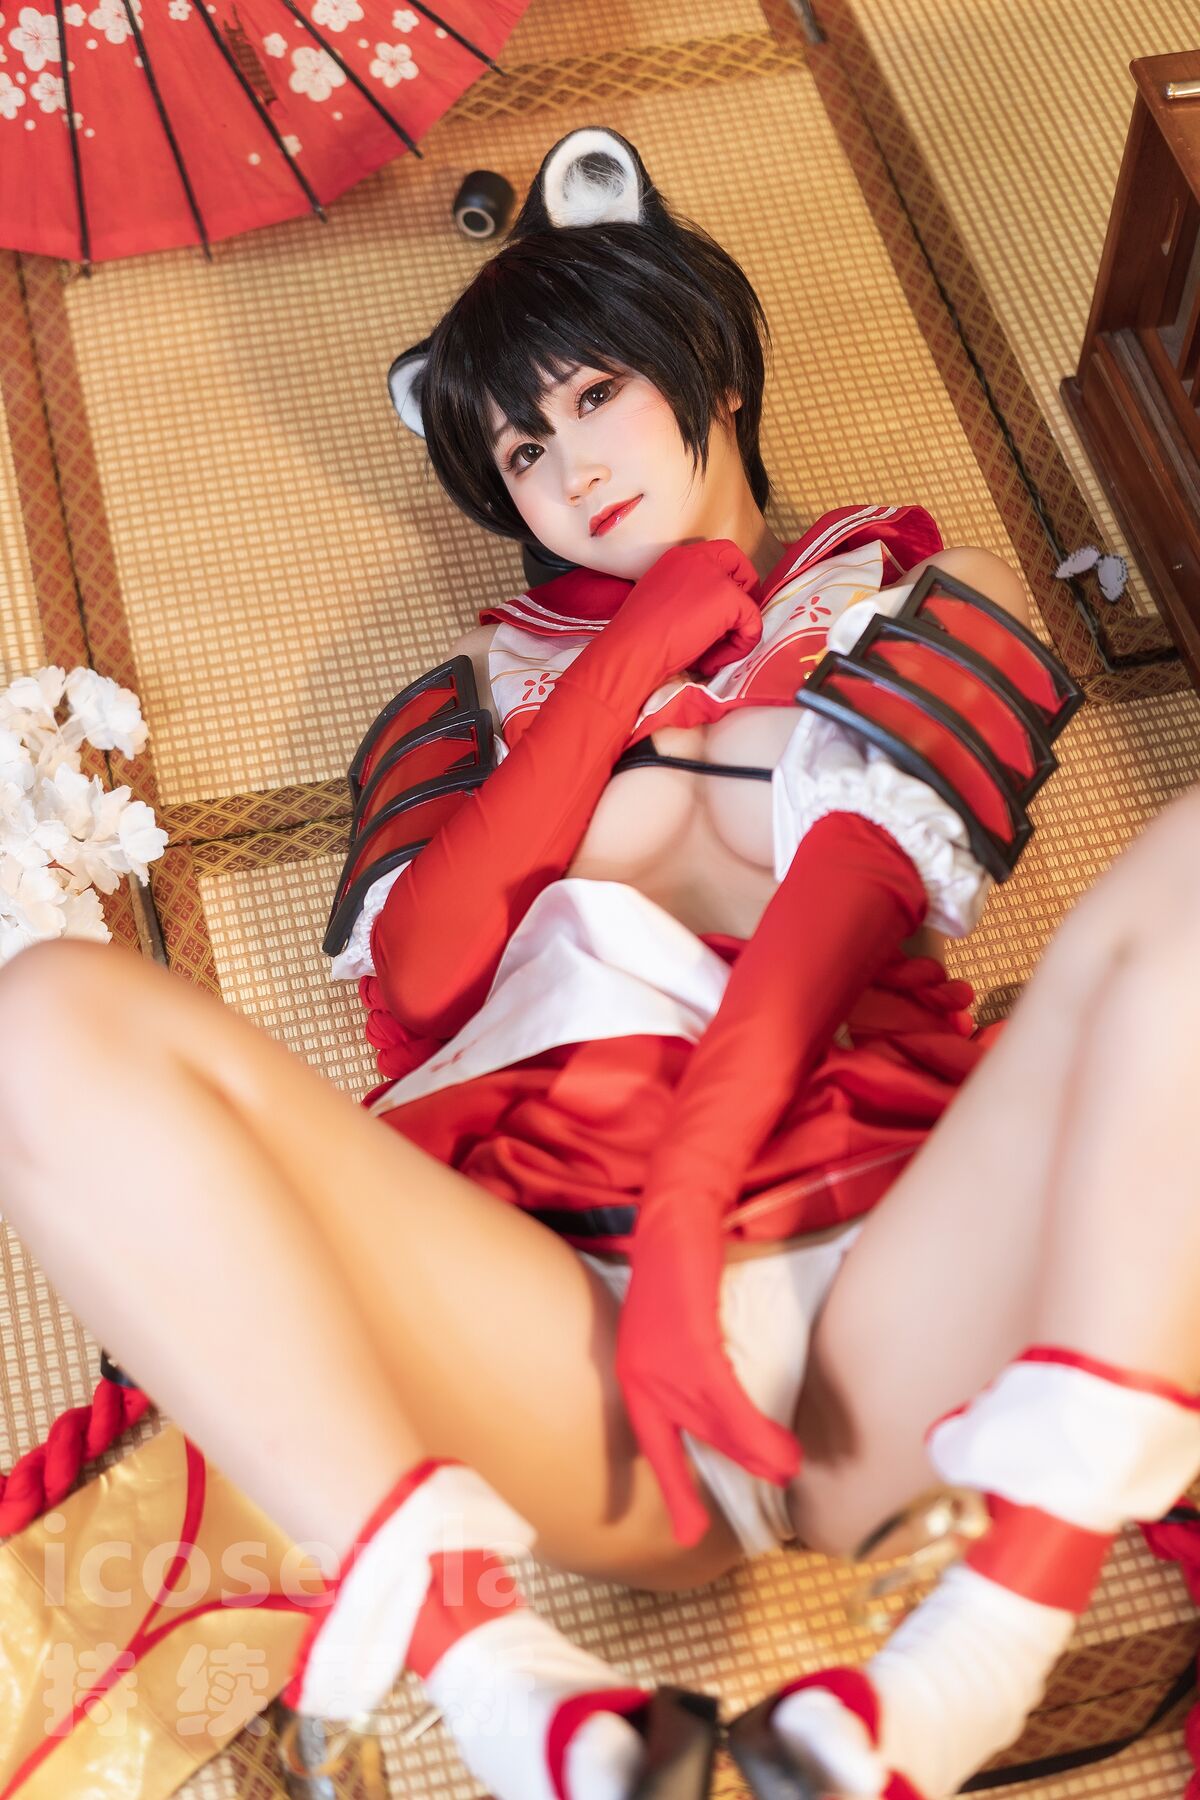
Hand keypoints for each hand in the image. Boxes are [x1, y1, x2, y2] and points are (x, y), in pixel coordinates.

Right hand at [601, 539, 762, 687]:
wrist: (631, 651)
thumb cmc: (635, 639)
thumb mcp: (660, 603)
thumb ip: (685, 598)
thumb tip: (708, 617)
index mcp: (679, 559)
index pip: (719, 555)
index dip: (730, 578)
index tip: (725, 608)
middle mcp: (699, 559)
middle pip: (740, 566)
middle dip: (745, 596)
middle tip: (734, 628)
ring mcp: (716, 577)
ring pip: (748, 603)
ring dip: (735, 634)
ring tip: (708, 656)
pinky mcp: (729, 599)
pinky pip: (752, 625)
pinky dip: (738, 649)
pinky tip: (709, 662)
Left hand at [614, 1193, 802, 1548]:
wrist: (677, 1214)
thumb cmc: (682, 1269)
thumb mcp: (684, 1330)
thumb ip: (699, 1372)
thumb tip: (736, 1414)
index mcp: (636, 1375)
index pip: (650, 1445)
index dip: (671, 1490)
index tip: (686, 1537)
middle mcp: (639, 1372)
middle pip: (689, 1439)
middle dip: (725, 1470)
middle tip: (770, 1488)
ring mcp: (660, 1356)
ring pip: (713, 1425)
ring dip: (755, 1454)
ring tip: (788, 1472)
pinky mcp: (686, 1338)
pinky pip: (720, 1400)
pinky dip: (750, 1429)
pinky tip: (776, 1448)